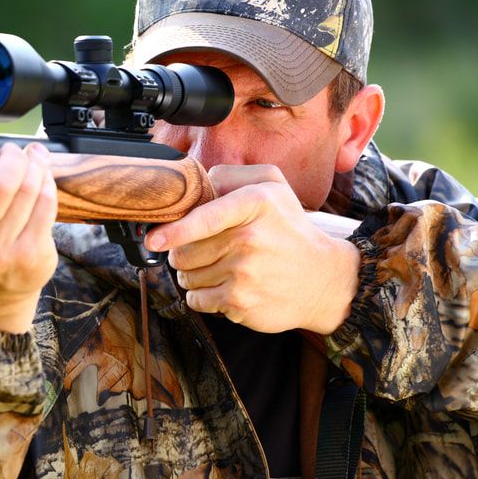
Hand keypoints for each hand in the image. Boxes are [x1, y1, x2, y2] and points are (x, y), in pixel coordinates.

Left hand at [145, 165, 360, 333]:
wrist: (323, 279)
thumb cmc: (290, 229)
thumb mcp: (273, 186)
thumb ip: (232, 175)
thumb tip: (196, 181)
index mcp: (255, 203)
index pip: (203, 217)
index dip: (174, 230)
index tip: (153, 238)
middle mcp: (249, 238)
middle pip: (185, 251)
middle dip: (183, 252)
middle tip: (203, 250)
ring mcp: (245, 274)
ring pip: (187, 277)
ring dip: (192, 274)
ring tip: (218, 268)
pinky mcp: (241, 303)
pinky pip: (197, 300)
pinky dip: (202, 296)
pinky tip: (223, 286)